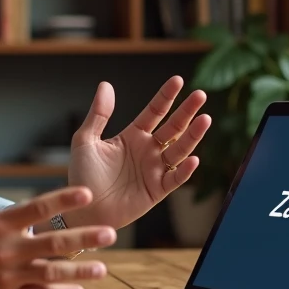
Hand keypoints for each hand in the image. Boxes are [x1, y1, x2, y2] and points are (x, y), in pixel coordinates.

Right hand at [0, 139, 115, 288]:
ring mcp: (8, 275)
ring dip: (80, 271)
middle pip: (53, 242)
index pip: (36, 208)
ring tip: (102, 267)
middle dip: (84, 237)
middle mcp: (7, 250)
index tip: (86, 193)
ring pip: (52, 273)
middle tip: (110, 233)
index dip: (63, 200)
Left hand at [65, 76, 210, 231]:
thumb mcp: (86, 140)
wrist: (83, 208)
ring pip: (180, 150)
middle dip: (187, 112)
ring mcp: (155, 170)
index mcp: (132, 136)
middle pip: (173, 127)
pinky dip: (185, 170)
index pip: (154, 112)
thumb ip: (98, 114)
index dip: (166, 97)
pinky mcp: (157, 190)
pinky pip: (175, 178)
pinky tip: (193, 159)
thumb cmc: (82, 176)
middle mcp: (148, 150)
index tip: (178, 80)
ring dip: (193, 136)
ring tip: (205, 119)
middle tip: (200, 95)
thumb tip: (105, 85)